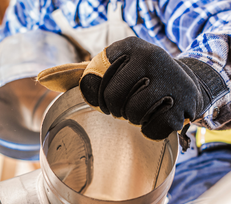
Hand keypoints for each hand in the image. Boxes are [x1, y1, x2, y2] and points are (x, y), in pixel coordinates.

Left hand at [38, 37, 223, 139]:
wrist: (188, 83)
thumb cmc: (143, 77)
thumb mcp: (117, 67)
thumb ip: (82, 73)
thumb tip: (42, 79)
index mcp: (130, 46)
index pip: (95, 77)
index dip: (97, 95)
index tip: (108, 97)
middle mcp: (152, 57)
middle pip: (114, 98)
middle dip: (117, 109)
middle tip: (125, 108)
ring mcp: (171, 81)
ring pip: (134, 114)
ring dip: (135, 119)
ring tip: (141, 111)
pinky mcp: (184, 104)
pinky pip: (153, 128)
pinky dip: (151, 131)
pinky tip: (157, 119)